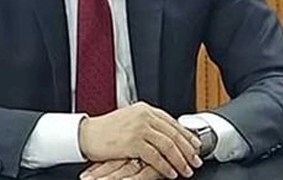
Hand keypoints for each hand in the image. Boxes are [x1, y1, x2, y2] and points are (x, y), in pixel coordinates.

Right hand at [78, 102, 202, 178]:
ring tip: (186, 169)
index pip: (172, 122)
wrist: (86, 134)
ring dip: (180, 159)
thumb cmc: (105, 130)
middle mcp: (144, 116)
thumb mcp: (129, 121)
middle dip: (188, 149)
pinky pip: (156, 156)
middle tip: (196, 160)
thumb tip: (165, 135)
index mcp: (145, 109)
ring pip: (168, 145)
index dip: (186, 135)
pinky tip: (171, 173)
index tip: (195, 145)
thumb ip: (147, 125)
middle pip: (174, 133)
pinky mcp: (133, 142)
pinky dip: (166, 166)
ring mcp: (139, 128)